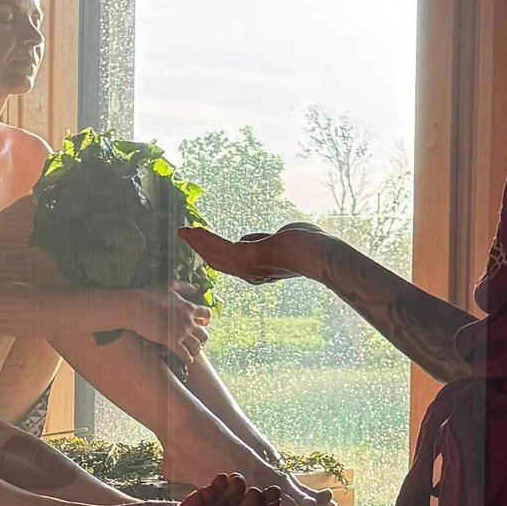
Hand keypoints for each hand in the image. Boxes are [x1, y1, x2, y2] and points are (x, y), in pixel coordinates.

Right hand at [121, 287, 208, 363]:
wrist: (135, 306)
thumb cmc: (150, 294)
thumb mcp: (170, 286)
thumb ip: (184, 287)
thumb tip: (195, 288)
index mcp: (188, 307)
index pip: (207, 314)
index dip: (206, 320)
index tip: (203, 323)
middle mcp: (188, 321)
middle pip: (204, 334)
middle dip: (202, 338)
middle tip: (198, 340)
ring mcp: (180, 332)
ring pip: (197, 346)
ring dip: (196, 349)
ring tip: (193, 351)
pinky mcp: (171, 342)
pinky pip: (185, 354)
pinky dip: (188, 358)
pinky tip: (187, 360)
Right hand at [186, 222, 326, 287]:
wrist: (323, 254)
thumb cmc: (309, 246)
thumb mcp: (279, 240)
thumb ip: (260, 241)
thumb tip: (246, 238)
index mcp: (256, 270)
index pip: (228, 262)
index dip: (211, 251)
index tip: (198, 240)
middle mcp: (251, 273)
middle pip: (217, 261)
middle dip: (199, 247)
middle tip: (183, 234)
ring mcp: (250, 267)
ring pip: (216, 255)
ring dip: (198, 242)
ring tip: (183, 231)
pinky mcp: (251, 257)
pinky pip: (223, 248)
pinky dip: (206, 240)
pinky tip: (196, 231)